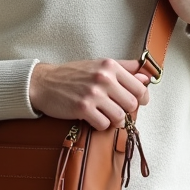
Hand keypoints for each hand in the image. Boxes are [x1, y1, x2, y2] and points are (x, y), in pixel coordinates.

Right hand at [29, 59, 150, 131]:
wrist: (44, 82)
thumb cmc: (72, 74)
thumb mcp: (98, 64)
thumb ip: (125, 69)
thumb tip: (146, 77)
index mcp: (110, 66)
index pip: (140, 87)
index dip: (141, 98)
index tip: (137, 102)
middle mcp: (103, 78)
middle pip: (132, 104)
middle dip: (126, 110)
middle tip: (116, 108)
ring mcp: (93, 94)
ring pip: (119, 116)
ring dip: (114, 119)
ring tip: (104, 114)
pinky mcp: (83, 108)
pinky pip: (104, 125)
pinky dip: (100, 125)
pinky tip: (93, 118)